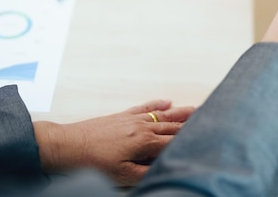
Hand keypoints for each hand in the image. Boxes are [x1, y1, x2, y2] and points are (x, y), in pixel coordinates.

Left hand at [34, 99, 194, 185]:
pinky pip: (146, 107)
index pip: (174, 142)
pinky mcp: (123, 115)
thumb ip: (146, 172)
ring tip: (197, 109)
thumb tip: (165, 168)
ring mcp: (133, 119)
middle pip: (173, 126)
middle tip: (210, 118)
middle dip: (192, 123)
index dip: (190, 140)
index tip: (206, 137)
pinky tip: (167, 101)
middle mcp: (143, 127)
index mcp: (145, 142)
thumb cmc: (92, 162)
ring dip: (181, 112)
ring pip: (163, 115)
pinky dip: (158, 104)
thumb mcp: (121, 176)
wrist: (67, 145)